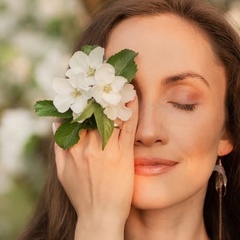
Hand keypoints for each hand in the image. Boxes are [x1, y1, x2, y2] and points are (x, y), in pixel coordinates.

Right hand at [54, 97, 137, 238]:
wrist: (100, 216)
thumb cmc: (81, 195)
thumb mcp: (62, 172)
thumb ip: (58, 147)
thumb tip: (55, 124)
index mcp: (73, 149)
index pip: (76, 117)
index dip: (83, 101)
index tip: (89, 89)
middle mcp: (88, 146)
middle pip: (93, 113)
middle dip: (99, 95)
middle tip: (106, 79)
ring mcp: (107, 150)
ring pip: (110, 117)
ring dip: (115, 98)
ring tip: (120, 83)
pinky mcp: (123, 155)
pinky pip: (127, 128)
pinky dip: (131, 111)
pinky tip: (133, 97)